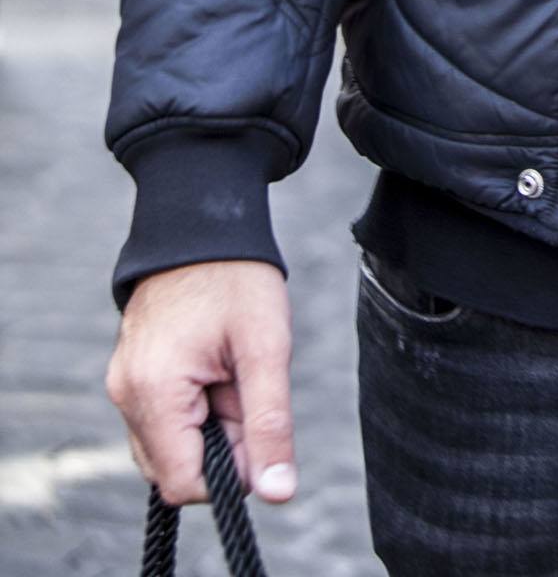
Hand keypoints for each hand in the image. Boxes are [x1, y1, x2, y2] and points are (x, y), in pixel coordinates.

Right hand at [106, 261, 294, 507]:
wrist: (200, 220)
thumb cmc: (236, 277)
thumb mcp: (266, 346)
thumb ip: (270, 424)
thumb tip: (277, 493)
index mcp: (153, 391)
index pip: (186, 484)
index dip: (232, 470)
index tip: (256, 420)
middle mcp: (126, 394)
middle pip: (177, 467)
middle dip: (221, 443)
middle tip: (244, 383)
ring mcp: (123, 384)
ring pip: (171, 444)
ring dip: (210, 425)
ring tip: (228, 369)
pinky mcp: (131, 374)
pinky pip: (163, 419)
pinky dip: (194, 407)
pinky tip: (213, 365)